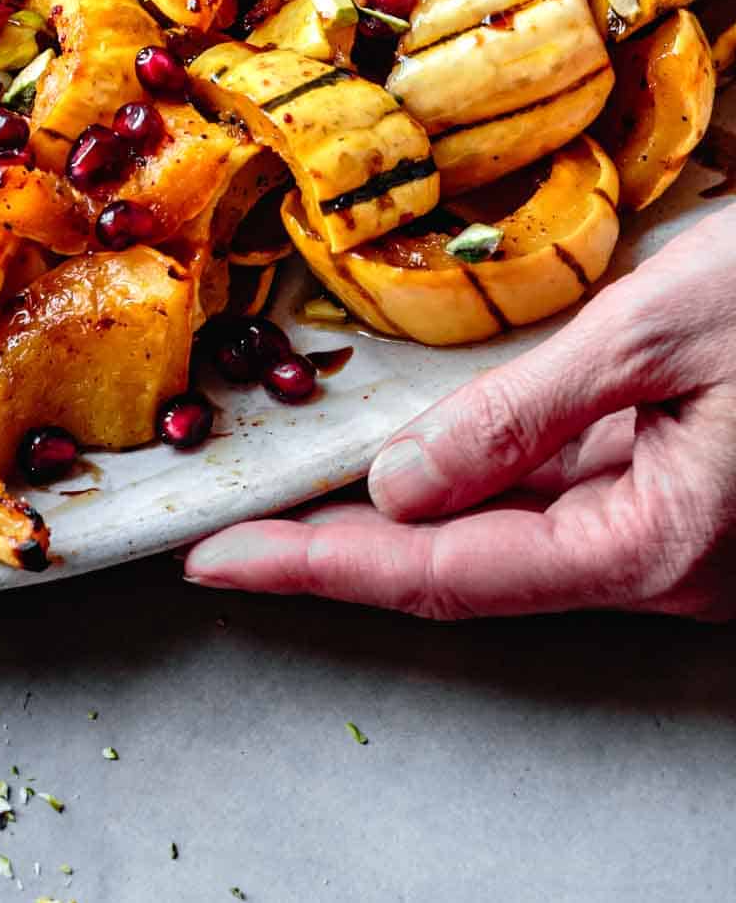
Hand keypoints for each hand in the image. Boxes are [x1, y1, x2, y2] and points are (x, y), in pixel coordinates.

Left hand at [184, 205, 735, 619]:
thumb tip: (398, 485)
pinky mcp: (681, 496)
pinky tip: (421, 450)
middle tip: (236, 531)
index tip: (220, 563)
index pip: (443, 571)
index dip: (319, 570)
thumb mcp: (658, 331)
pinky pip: (556, 495)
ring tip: (301, 491)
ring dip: (403, 513)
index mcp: (653, 540)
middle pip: (465, 566)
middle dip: (344, 549)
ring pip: (506, 533)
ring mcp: (674, 535)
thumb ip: (524, 415)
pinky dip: (478, 473)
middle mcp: (660, 560)